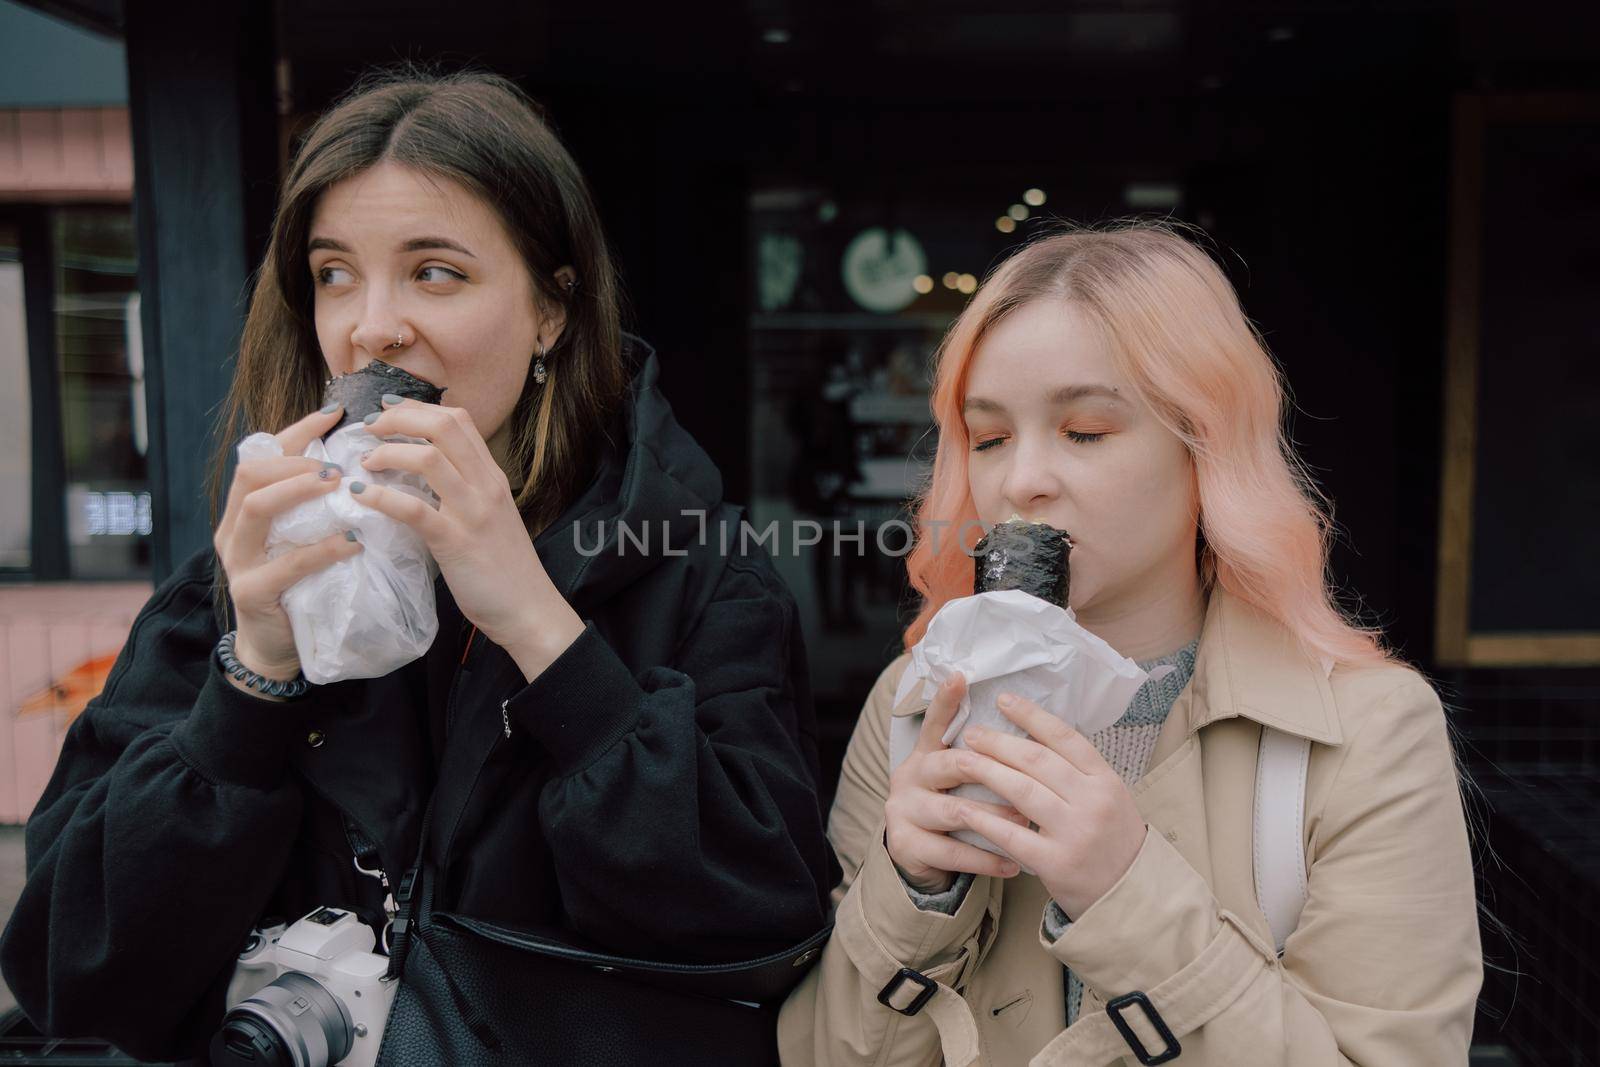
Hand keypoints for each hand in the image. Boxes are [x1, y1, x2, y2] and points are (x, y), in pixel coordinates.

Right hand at [215, 404, 363, 687]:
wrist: (276, 647)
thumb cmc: (298, 585)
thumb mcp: (305, 537)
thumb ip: (318, 505)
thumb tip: (359, 462)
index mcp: (244, 508)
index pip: (263, 454)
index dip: (297, 430)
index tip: (335, 412)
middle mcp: (233, 528)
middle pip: (250, 473)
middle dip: (296, 460)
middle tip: (339, 462)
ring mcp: (237, 560)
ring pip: (256, 508)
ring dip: (299, 490)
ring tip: (339, 485)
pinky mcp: (251, 592)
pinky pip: (286, 564)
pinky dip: (323, 549)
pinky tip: (353, 542)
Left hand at [351, 397, 582, 679]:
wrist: (529, 609)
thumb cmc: (506, 567)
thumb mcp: (491, 515)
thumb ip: (466, 490)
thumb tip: (426, 474)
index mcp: (492, 477)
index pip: (459, 420)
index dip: (419, 408)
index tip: (389, 412)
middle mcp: (485, 486)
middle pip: (443, 427)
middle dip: (399, 418)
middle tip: (370, 429)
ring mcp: (471, 512)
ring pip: (428, 459)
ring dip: (388, 453)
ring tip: (366, 463)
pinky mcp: (454, 542)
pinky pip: (414, 509)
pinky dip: (382, 497)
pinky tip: (362, 496)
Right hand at [883, 672, 1030, 892]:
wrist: (921, 858)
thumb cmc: (955, 809)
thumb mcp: (961, 780)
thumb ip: (982, 758)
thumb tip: (1028, 732)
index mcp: (926, 753)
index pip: (936, 722)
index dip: (946, 700)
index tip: (960, 677)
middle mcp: (910, 775)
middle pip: (949, 763)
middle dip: (989, 770)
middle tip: (1025, 779)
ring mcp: (904, 809)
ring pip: (954, 810)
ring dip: (996, 817)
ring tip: (1027, 822)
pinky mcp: (907, 843)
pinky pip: (952, 851)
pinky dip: (987, 858)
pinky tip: (1013, 863)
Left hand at [956, 694, 1148, 919]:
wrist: (1131, 897)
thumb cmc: (1113, 841)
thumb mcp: (1109, 798)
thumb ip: (1078, 771)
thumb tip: (1034, 735)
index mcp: (1106, 780)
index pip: (1065, 737)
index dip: (1031, 715)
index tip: (1004, 700)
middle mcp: (1093, 802)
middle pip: (1037, 760)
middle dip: (998, 742)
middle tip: (971, 732)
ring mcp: (1075, 833)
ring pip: (1021, 791)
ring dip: (986, 771)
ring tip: (962, 759)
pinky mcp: (1056, 863)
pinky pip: (1012, 835)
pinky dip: (985, 820)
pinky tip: (964, 809)